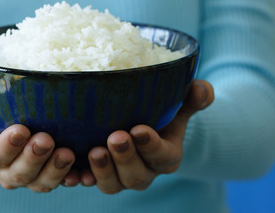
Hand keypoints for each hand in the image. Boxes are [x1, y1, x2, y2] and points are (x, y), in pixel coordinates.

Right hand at [0, 85, 78, 191]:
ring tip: (68, 153)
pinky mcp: (51, 171)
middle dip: (33, 159)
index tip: (21, 129)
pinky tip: (84, 173)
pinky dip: (73, 179)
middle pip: (17, 175)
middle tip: (46, 139)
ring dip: (55, 171)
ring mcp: (30, 173)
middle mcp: (5, 169)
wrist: (3, 113)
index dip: (4, 148)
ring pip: (40, 183)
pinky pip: (62, 182)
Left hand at [80, 80, 213, 193]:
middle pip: (136, 175)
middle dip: (125, 158)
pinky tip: (72, 174)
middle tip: (115, 137)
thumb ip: (192, 97)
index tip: (139, 129)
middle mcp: (144, 172)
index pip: (162, 156)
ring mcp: (119, 177)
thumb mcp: (177, 104)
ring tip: (94, 152)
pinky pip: (89, 183)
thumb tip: (201, 89)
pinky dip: (80, 180)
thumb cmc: (159, 114)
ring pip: (112, 184)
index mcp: (165, 156)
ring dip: (103, 171)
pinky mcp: (97, 175)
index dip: (151, 146)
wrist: (139, 125)